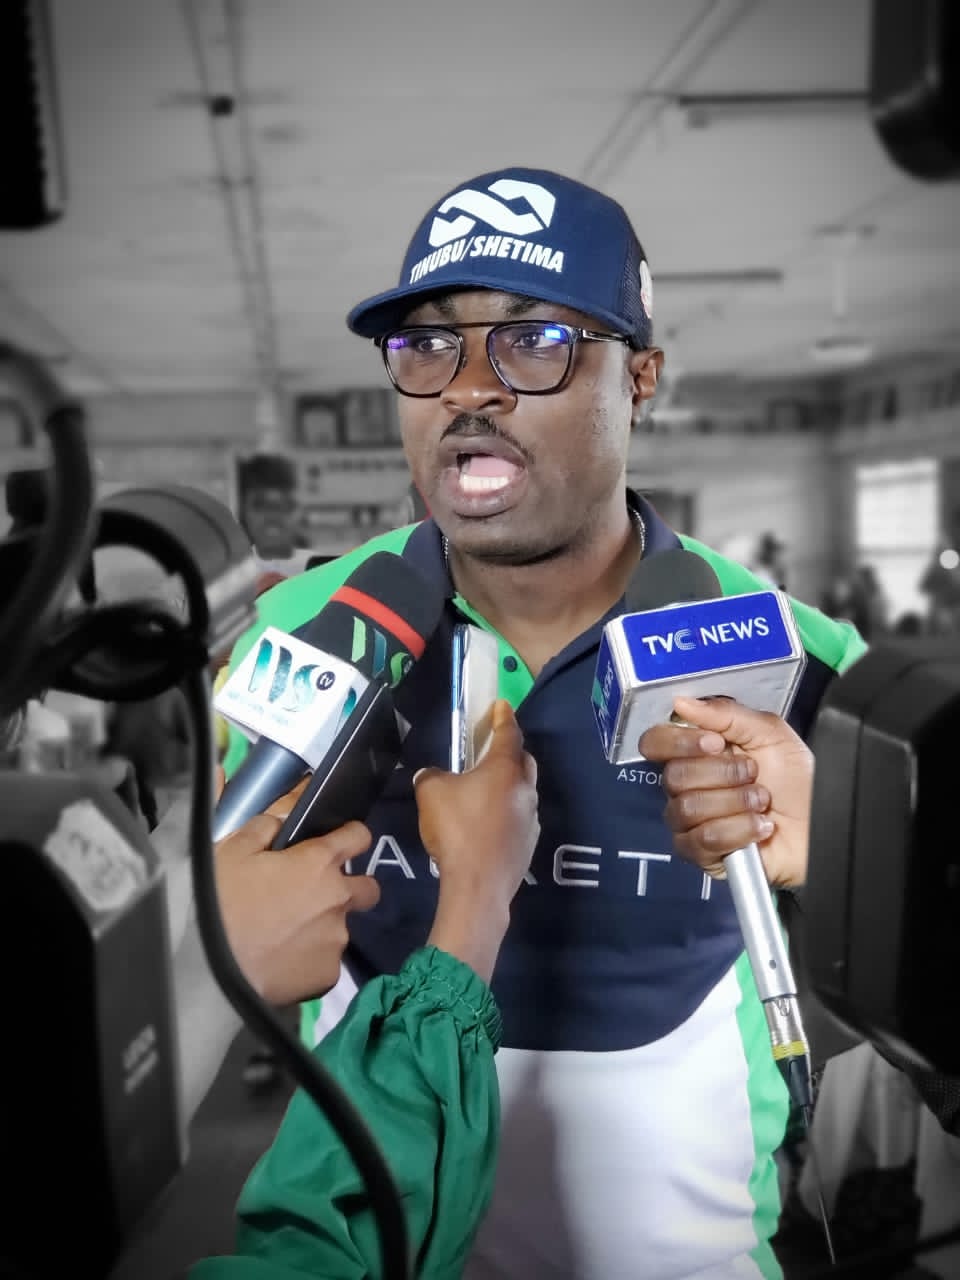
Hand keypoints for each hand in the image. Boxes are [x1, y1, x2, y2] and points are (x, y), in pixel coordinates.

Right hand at [213, 771, 379, 1004]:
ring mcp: (337, 939)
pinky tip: (283, 961)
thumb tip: (284, 812)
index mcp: (319, 862)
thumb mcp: (233, 850)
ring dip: (323, 926)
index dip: (349, 836)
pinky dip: (310, 959)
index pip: (359, 836)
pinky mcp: (328, 975)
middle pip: (369, 887)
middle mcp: (338, 898)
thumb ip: (266, 825)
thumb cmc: (220, 901)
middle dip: (351, 887)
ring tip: (286, 935)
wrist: (208, 970)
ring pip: (342, 926)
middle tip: (315, 895)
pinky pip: (326, 961)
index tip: (335, 844)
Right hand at [413, 700, 538, 979]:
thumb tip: (432, 774)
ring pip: (524, 791)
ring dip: (509, 785)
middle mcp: (525, 790)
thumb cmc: (456, 830)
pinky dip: (507, 812)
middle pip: (523, 760)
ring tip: (486, 789)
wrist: (478, 886)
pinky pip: (520, 817)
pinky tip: (489, 822)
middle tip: (492, 748)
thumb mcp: (431, 793)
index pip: (509, 733)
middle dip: (511, 750)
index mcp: (505, 770)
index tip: (501, 705)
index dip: (503, 716)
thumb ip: (431, 775)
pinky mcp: (529, 844)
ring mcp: (531, 819)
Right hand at [637, 695, 812, 888]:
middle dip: (723, 773)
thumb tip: (682, 702)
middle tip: (753, 774)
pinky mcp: (702, 854)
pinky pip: (703, 839)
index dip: (680, 742)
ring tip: (761, 802)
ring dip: (735, 802)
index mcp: (697, 753)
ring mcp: (691, 822)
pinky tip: (759, 827)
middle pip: (673, 777)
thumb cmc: (798, 781)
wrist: (821, 824)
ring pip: (688, 808)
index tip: (717, 743)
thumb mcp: (770, 733)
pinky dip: (739, 830)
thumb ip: (726, 714)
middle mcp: (689, 786)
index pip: (656, 742)